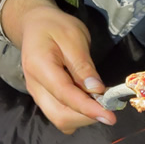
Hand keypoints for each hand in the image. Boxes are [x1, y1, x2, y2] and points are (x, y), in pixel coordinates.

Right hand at [0, 0, 115, 133]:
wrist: (34, 24)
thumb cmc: (55, 26)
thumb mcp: (74, 37)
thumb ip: (83, 65)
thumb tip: (97, 90)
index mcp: (40, 67)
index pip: (65, 95)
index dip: (88, 108)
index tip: (110, 116)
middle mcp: (34, 86)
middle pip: (60, 116)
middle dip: (86, 117)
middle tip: (108, 105)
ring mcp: (37, 93)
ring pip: (60, 119)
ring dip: (83, 116)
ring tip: (99, 101)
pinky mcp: (43, 97)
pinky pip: (60, 113)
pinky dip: (77, 113)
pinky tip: (88, 100)